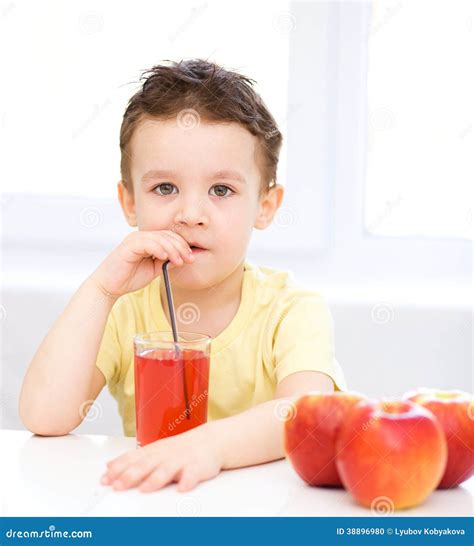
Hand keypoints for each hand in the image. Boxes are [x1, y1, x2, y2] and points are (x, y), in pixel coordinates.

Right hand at [92, 230, 194, 297]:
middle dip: (181, 247)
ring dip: (172, 249)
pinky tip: (165, 257)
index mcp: (148, 240)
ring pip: (159, 238)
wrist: (109, 286)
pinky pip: (147, 243)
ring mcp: (134, 240)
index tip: (191, 257)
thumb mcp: (154, 269)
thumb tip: (183, 258)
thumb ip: (166, 262)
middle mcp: (142, 237)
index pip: (170, 237)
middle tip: (189, 259)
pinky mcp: (128, 246)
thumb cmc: (129, 277)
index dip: (182, 246)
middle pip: (167, 235)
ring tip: (179, 261)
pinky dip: (158, 249)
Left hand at [100, 423, 223, 492]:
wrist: (210, 441)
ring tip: (145, 488)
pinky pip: (193, 475)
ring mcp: (181, 460)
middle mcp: (165, 455)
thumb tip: (109, 466)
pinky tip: (183, 488)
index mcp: (153, 451)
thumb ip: (133, 459)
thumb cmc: (180, 449)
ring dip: (156, 479)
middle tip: (118, 486)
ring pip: (167, 470)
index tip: (105, 479)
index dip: (118, 469)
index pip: (132, 459)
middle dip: (131, 476)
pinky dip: (188, 481)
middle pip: (146, 465)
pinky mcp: (197, 467)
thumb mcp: (155, 451)